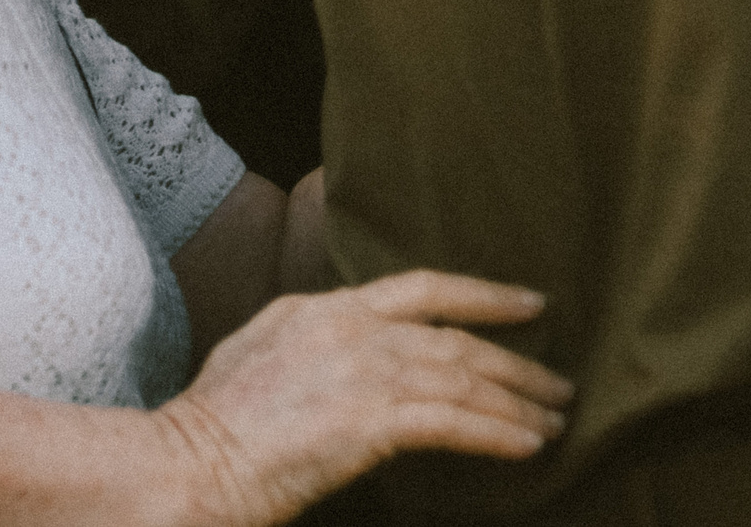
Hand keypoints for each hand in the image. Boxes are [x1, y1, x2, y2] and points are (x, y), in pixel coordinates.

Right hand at [159, 271, 572, 524]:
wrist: (192, 462)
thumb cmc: (214, 425)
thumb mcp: (259, 352)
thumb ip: (311, 342)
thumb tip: (351, 357)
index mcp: (321, 308)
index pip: (418, 288)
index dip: (481, 294)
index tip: (528, 303)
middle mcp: (349, 327)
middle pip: (455, 337)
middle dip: (516, 361)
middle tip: (558, 383)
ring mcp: (362, 370)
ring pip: (465, 378)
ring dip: (519, 402)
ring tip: (555, 420)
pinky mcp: (371, 419)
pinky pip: (456, 423)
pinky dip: (499, 434)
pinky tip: (528, 445)